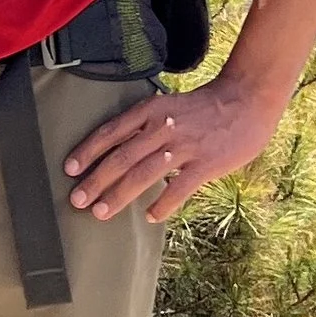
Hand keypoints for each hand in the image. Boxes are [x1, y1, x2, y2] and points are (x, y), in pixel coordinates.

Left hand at [63, 69, 283, 223]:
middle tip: (77, 200)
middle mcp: (162, 127)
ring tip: (101, 212)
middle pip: (121, 157)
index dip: (88, 151)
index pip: (111, 131)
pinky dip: (162, 204)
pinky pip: (178, 188)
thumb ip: (145, 126)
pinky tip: (149, 216)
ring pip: (143, 174)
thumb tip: (118, 151)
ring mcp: (184, 146)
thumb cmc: (204, 107)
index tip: (69, 169)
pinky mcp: (205, 163)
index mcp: (150, 110)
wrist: (246, 100)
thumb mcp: (167, 106)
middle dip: (95, 181)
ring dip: (118, 196)